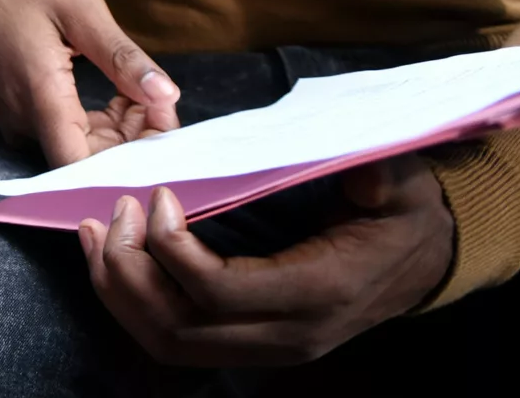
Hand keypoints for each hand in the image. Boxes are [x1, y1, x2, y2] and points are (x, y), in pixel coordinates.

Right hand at [0, 0, 179, 164]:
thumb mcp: (78, 7)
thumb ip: (121, 56)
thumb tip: (166, 94)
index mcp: (42, 96)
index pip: (86, 167)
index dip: (134, 159)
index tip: (162, 123)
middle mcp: (27, 122)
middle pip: (92, 160)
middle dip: (137, 139)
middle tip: (160, 99)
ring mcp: (20, 123)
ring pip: (82, 149)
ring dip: (122, 131)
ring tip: (140, 90)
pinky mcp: (20, 119)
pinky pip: (66, 136)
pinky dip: (99, 125)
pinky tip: (116, 96)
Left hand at [80, 158, 454, 364]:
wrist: (423, 258)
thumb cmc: (401, 211)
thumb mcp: (400, 184)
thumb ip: (379, 177)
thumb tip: (359, 174)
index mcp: (320, 291)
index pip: (220, 291)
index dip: (172, 246)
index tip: (156, 193)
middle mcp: (288, 334)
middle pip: (179, 329)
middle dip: (128, 272)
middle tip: (109, 212)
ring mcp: (268, 346)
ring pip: (169, 343)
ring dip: (120, 291)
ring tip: (95, 233)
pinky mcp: (252, 343)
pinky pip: (177, 339)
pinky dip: (134, 303)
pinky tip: (115, 258)